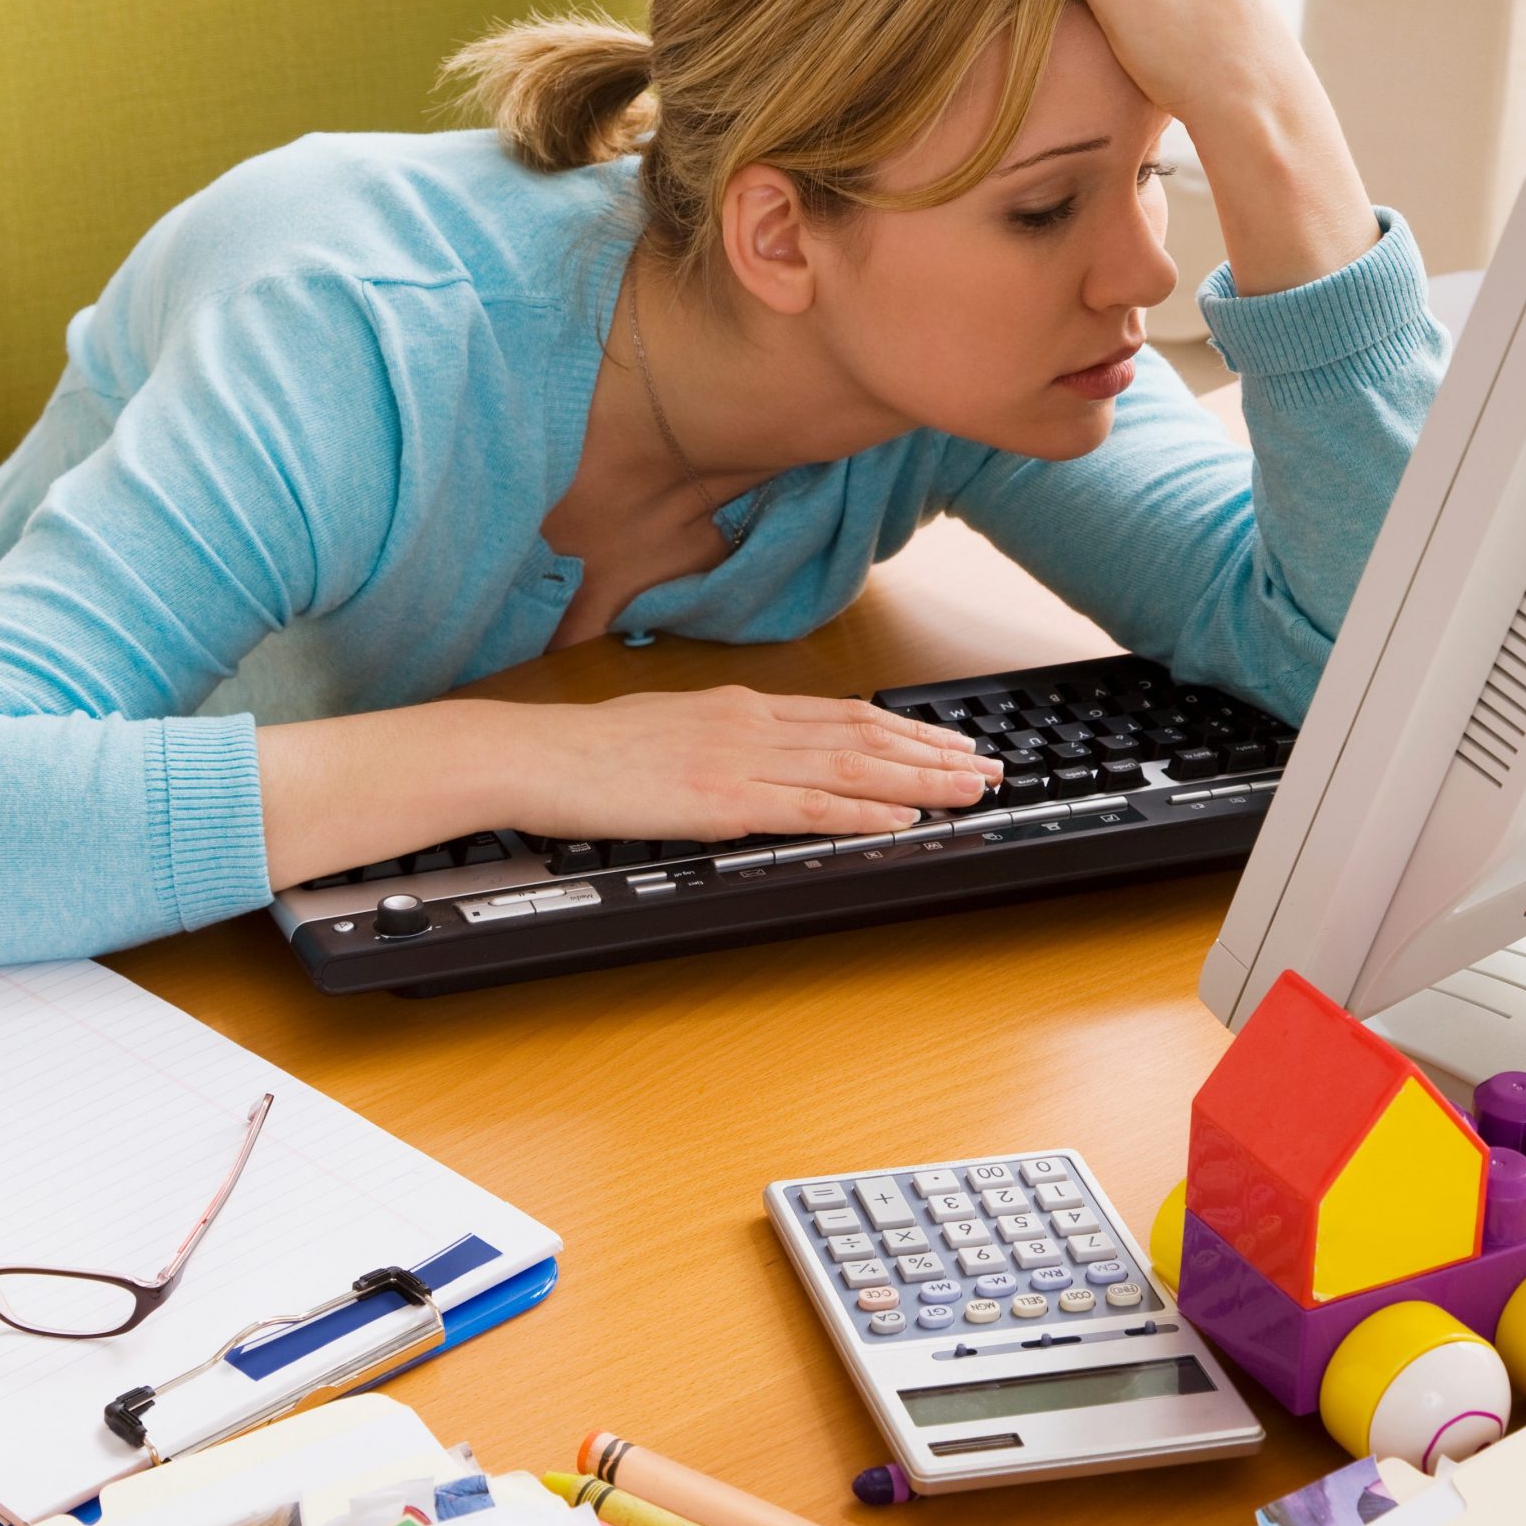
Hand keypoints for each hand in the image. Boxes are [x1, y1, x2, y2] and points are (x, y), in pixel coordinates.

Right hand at [496, 686, 1002, 844]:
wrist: (538, 756)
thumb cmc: (588, 750)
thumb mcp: (666, 726)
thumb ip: (718, 737)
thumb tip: (752, 750)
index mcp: (739, 706)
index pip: (842, 714)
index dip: (904, 729)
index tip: (948, 740)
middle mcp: (751, 724)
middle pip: (863, 735)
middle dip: (933, 752)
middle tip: (987, 765)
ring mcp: (740, 760)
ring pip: (851, 766)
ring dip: (919, 780)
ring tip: (968, 790)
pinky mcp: (722, 799)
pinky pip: (808, 805)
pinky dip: (863, 812)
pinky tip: (901, 819)